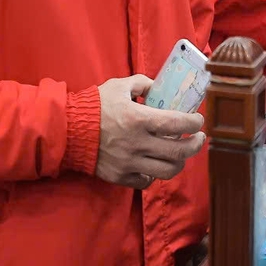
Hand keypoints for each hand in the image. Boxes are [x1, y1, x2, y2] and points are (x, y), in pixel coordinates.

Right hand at [94, 75, 206, 189]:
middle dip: (195, 145)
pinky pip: (146, 181)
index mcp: (139, 119)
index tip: (198, 120)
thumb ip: (142, 84)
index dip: (194, 123)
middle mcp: (138, 144)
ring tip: (181, 154)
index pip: (178, 124)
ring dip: (179, 162)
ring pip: (167, 171)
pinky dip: (155, 174)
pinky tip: (155, 164)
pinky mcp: (120, 177)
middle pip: (178, 152)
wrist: (67, 131)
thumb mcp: (118, 86)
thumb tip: (158, 88)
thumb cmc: (93, 106)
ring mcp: (129, 164)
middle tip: (199, 138)